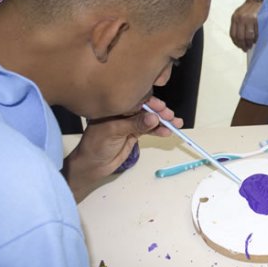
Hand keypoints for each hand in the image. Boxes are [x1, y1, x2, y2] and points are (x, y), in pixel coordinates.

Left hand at [63, 97, 181, 201]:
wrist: (92, 165)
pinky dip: (159, 131)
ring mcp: (129, 123)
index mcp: (114, 107)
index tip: (162, 106)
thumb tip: (154, 118)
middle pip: (145, 109)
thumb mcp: (114, 132)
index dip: (150, 103)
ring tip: (175, 124)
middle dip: (159, 112)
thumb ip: (135, 124)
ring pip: (149, 120)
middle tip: (170, 116)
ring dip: (162, 122)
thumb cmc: (96, 145)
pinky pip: (149, 130)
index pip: (135, 101)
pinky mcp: (134, 133)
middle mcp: (122, 113)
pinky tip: (167, 132)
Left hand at [230, 0, 261, 51]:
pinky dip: (255, 39)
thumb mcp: (238, 15)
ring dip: (249, 43)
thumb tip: (239, 40)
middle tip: (246, 49)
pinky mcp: (257, 20)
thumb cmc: (247, 9)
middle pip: (240, 37)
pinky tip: (255, 40)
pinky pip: (256, 33)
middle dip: (243, 45)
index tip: (239, 46)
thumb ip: (237, 25)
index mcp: (234, 18)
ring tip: (251, 46)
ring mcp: (249, 19)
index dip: (236, 43)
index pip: (233, 34)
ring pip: (248, 36)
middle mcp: (241, 19)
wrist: (256, 0)